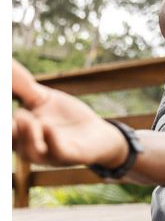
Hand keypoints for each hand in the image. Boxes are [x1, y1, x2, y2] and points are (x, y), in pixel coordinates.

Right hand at [12, 60, 127, 167]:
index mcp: (18, 132)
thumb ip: (22, 86)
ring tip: (26, 117)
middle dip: (8, 128)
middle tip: (12, 118)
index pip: (5, 126)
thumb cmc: (66, 116)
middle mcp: (28, 146)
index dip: (5, 120)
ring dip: (26, 134)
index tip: (6, 105)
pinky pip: (57, 152)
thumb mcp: (42, 97)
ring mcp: (49, 153)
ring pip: (30, 151)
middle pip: (10, 140)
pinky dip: (51, 140)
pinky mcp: (70, 155)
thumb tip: (6, 64)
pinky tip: (47, 126)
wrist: (98, 133)